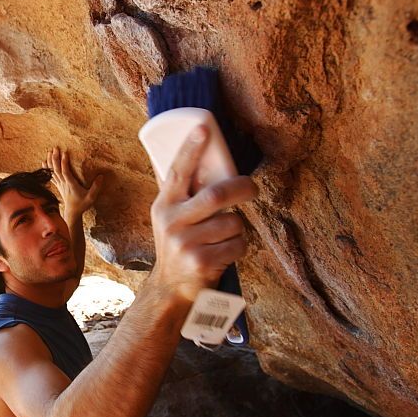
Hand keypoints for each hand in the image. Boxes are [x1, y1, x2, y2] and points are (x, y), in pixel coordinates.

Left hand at [43, 147, 103, 217]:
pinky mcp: (58, 186)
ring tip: (49, 152)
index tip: (64, 153)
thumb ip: (96, 187)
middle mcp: (64, 183)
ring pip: (52, 172)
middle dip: (55, 158)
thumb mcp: (91, 198)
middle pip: (57, 170)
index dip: (64, 163)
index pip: (66, 172)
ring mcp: (60, 184)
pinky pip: (50, 176)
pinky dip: (46, 169)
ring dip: (50, 161)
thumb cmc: (82, 205)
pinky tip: (44, 162)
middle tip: (55, 148)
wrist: (72, 213)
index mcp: (71, 185)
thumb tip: (101, 176)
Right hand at [149, 125, 257, 301]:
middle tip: (253, 188)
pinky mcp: (201, 262)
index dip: (191, 148)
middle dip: (242, 188)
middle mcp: (172, 222)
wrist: (170, 288)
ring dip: (238, 228)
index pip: (178, 171)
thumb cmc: (179, 246)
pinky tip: (223, 254)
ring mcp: (186, 243)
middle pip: (217, 195)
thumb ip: (187, 198)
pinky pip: (237, 245)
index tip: (204, 127)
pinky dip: (238, 247)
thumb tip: (213, 166)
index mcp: (164, 205)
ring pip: (232, 222)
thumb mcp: (172, 219)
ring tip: (225, 237)